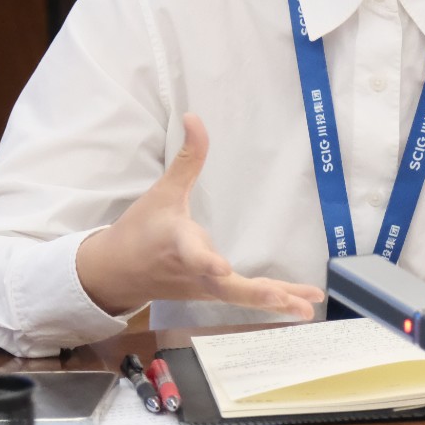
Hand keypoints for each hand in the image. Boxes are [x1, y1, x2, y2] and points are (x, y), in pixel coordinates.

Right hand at [76, 113, 323, 319]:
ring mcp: (205, 289)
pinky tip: (301, 307)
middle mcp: (194, 272)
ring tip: (308, 307)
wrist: (116, 274)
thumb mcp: (163, 192)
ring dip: (275, 302)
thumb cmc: (140, 230)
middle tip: (282, 298)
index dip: (206, 261)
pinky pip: (244, 300)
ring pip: (241, 298)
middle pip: (226, 287)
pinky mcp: (213, 295)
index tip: (222, 267)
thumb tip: (195, 116)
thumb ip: (187, 158)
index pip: (192, 254)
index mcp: (178, 244)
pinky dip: (273, 303)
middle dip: (255, 293)